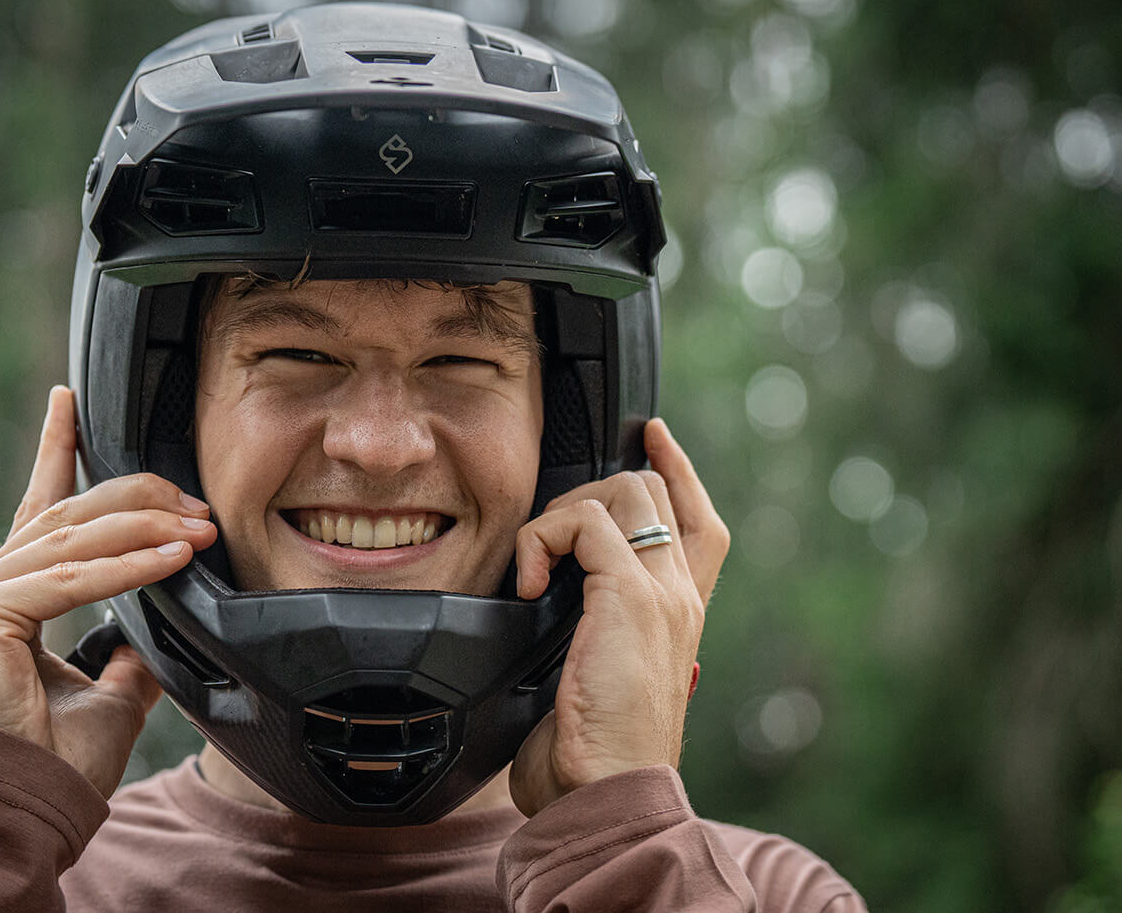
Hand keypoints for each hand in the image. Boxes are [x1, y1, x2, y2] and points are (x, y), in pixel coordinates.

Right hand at [0, 386, 217, 796]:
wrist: (21, 815)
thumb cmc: (54, 765)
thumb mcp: (111, 695)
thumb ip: (131, 653)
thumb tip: (165, 631)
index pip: (37, 511)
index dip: (56, 451)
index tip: (67, 399)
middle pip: (66, 518)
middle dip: (137, 500)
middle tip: (198, 504)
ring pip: (71, 540)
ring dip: (145, 528)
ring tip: (201, 529)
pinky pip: (70, 581)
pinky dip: (127, 568)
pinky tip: (173, 558)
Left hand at [509, 418, 728, 815]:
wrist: (606, 791)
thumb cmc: (591, 751)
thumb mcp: (596, 678)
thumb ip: (594, 634)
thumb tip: (553, 604)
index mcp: (679, 614)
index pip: (699, 520)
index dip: (679, 472)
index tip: (653, 436)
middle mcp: (680, 595)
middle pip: (652, 490)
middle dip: (588, 491)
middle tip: (547, 537)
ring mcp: (662, 591)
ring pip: (623, 490)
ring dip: (563, 513)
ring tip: (537, 566)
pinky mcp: (630, 595)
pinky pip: (585, 521)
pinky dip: (543, 537)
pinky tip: (529, 583)